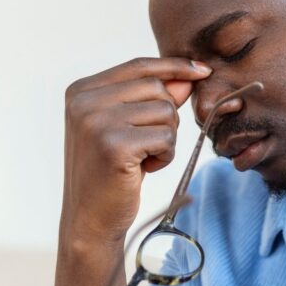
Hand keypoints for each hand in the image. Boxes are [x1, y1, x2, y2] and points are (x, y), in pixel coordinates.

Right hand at [61, 57, 211, 242]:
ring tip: (142, 159)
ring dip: (166, 139)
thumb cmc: (109, 172)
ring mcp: (97, 121)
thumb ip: (152, 99)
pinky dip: (165, 156)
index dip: (174, 66)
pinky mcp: (114, 145)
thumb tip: (188, 76)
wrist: (89, 219)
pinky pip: (166, 137)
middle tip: (146, 145)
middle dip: (166, 117)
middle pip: (156, 88)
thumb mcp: (127, 128)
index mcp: (82, 90)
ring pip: (166, 112)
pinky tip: (143, 170)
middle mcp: (84, 101)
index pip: (138, 66)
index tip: (203, 71)